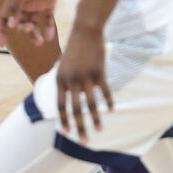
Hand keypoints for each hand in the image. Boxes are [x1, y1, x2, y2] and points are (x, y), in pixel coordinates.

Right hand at [0, 0, 61, 49]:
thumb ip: (16, 8)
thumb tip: (10, 25)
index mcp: (13, 0)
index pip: (4, 18)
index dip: (1, 31)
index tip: (2, 44)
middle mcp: (23, 4)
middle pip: (20, 23)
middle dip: (24, 29)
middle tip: (30, 29)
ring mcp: (36, 5)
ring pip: (34, 23)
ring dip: (35, 33)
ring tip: (40, 41)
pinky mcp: (49, 4)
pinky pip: (47, 19)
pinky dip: (48, 28)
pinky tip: (49, 36)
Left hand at [54, 25, 113, 141]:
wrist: (85, 30)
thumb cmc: (75, 49)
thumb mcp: (64, 65)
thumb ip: (65, 82)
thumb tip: (66, 98)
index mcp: (60, 80)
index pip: (60, 106)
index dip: (65, 120)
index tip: (68, 133)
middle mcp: (71, 80)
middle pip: (75, 109)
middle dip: (79, 127)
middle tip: (84, 142)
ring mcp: (85, 77)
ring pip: (91, 104)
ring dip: (95, 119)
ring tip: (99, 131)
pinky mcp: (99, 72)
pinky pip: (105, 92)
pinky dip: (108, 102)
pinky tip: (111, 110)